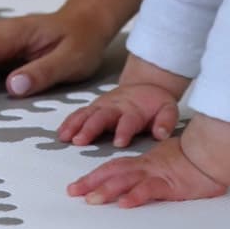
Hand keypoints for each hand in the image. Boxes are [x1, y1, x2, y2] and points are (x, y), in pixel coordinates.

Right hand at [58, 82, 181, 147]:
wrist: (146, 86)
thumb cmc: (156, 103)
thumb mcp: (168, 109)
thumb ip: (166, 121)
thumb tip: (161, 133)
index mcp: (134, 110)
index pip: (128, 121)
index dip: (124, 131)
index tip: (120, 142)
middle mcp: (116, 107)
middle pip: (101, 117)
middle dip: (90, 129)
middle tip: (81, 140)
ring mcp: (103, 107)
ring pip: (87, 115)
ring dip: (76, 126)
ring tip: (66, 138)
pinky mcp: (94, 108)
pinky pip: (79, 114)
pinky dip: (69, 123)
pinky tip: (61, 134)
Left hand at [67, 137, 227, 207]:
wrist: (214, 153)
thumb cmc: (195, 160)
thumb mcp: (168, 163)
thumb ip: (153, 173)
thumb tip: (138, 184)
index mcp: (145, 162)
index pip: (114, 167)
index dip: (94, 175)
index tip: (77, 186)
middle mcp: (146, 167)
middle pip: (113, 172)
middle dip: (91, 182)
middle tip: (72, 192)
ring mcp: (157, 175)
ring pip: (127, 180)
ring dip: (107, 189)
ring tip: (91, 199)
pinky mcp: (171, 185)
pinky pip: (150, 190)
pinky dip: (136, 196)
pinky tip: (124, 204)